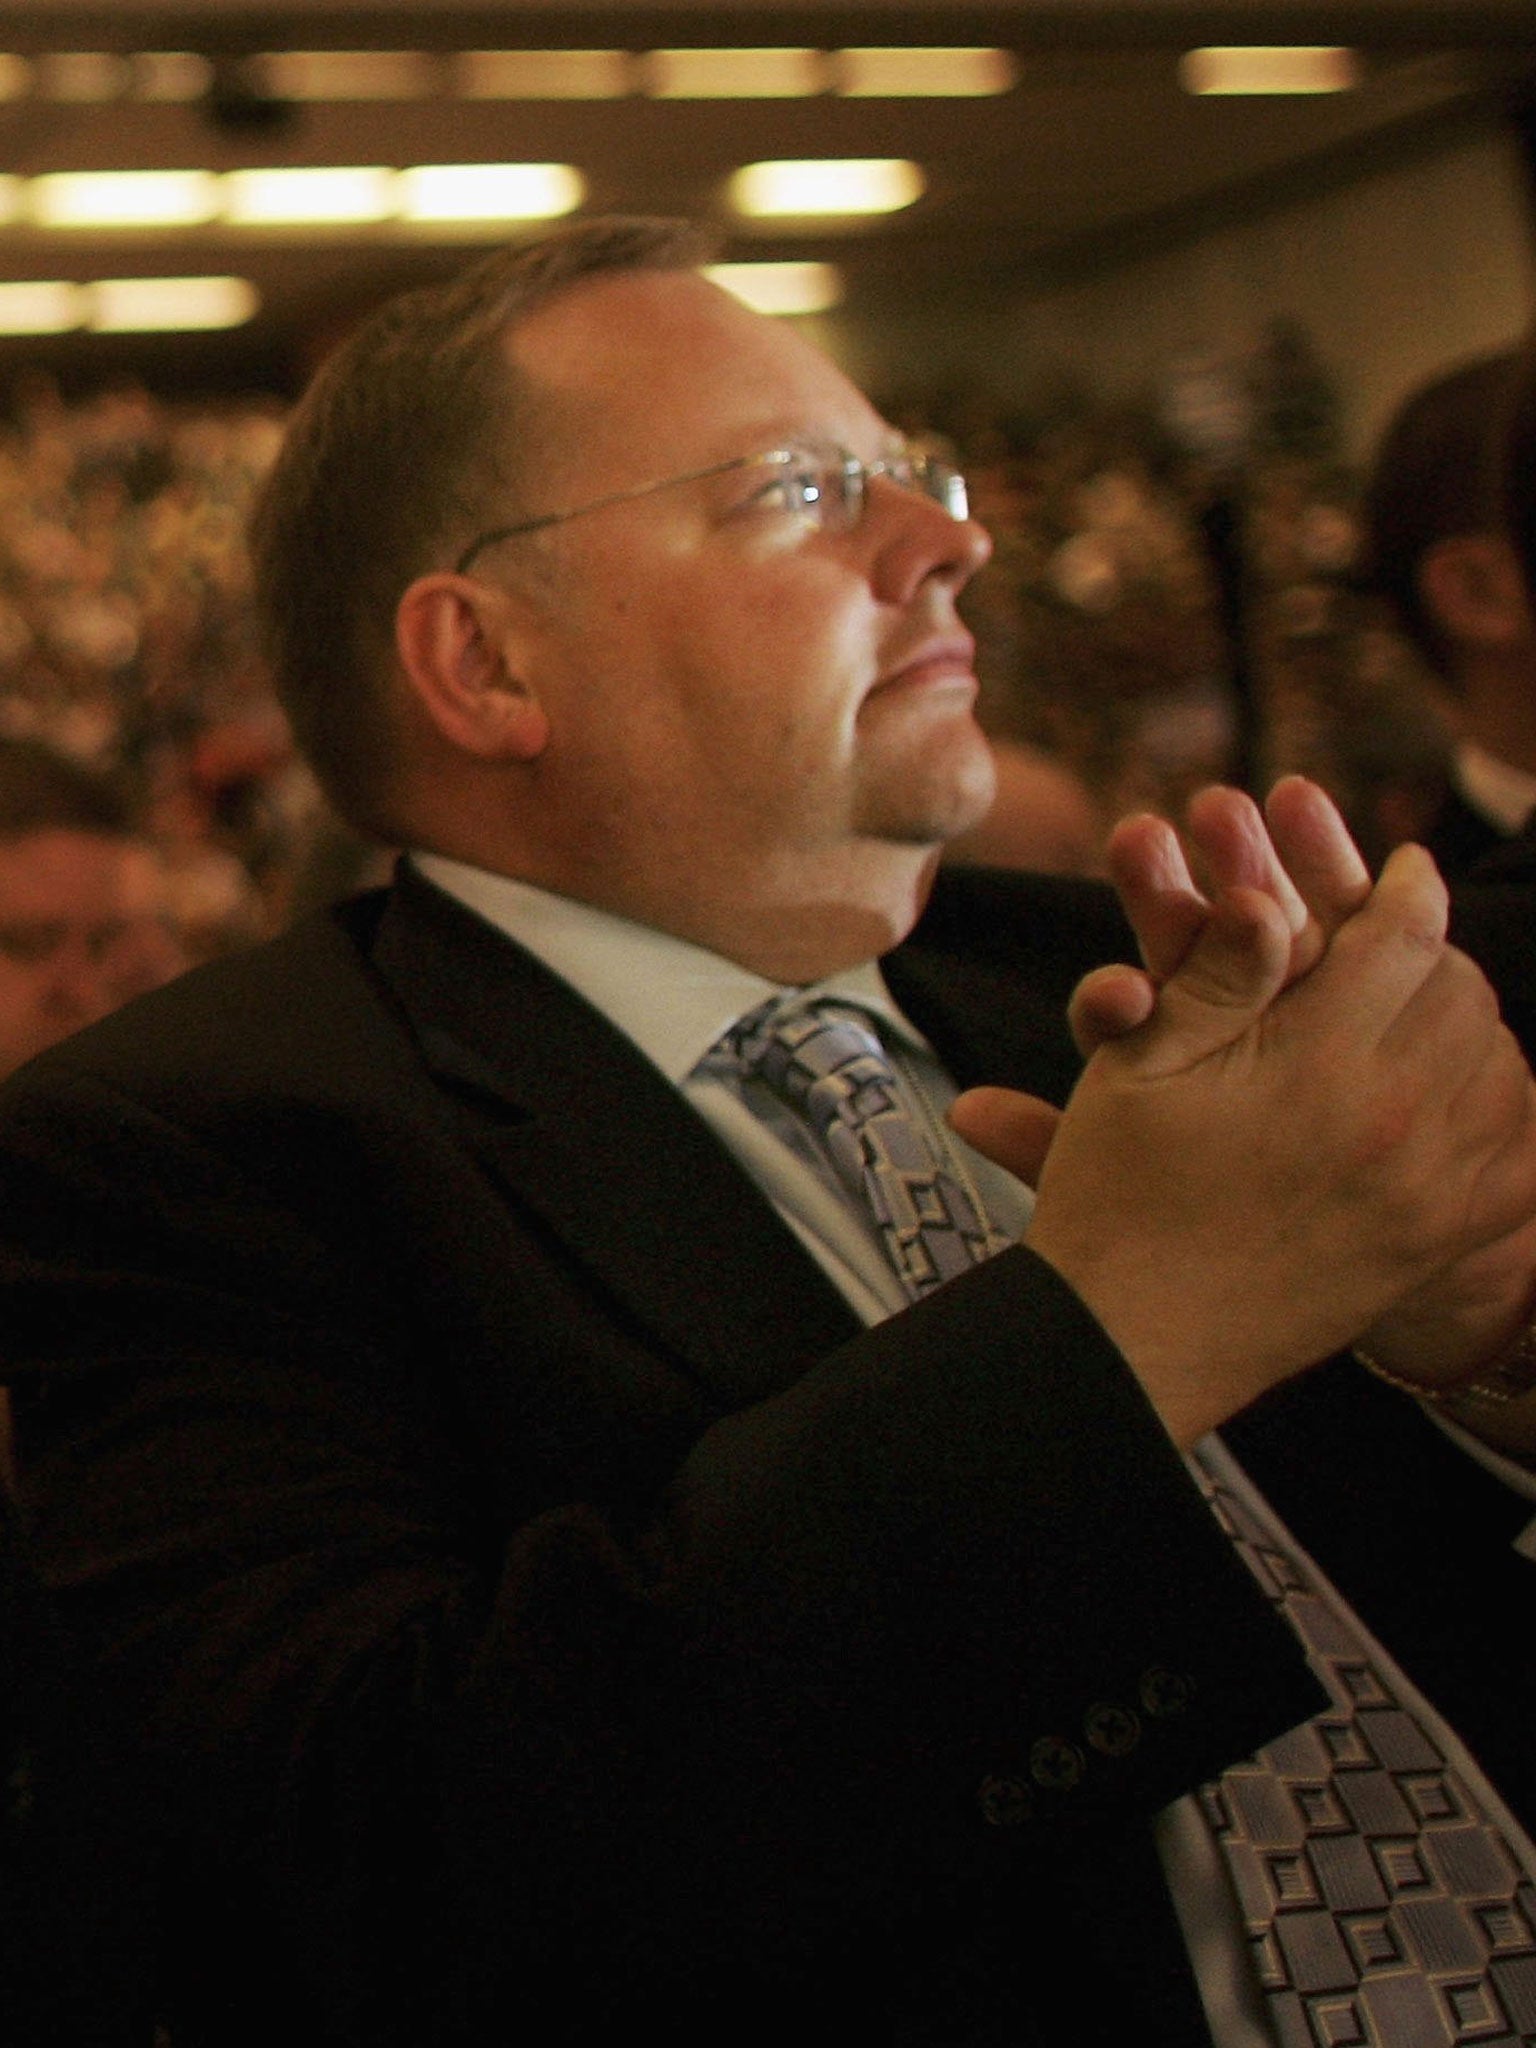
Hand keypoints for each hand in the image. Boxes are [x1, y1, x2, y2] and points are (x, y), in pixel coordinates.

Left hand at [951, 778, 1368, 1188]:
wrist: (1369, 1212)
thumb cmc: (1233, 1213)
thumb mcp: (1147, 1191)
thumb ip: (1054, 1147)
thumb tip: (961, 1113)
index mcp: (1149, 1059)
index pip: (1119, 1022)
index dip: (1111, 1004)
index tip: (1113, 996)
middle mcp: (1204, 1006)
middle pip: (1178, 949)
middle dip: (1161, 900)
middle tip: (1140, 842)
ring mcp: (1279, 979)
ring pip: (1256, 915)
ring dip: (1240, 857)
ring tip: (1227, 802)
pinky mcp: (1354, 967)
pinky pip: (1337, 911)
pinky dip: (1319, 860)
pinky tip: (1300, 803)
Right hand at [957, 812, 1535, 1445]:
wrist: (1130, 1339)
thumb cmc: (1117, 1194)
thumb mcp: (1140, 1065)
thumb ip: (1215, 974)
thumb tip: (1270, 898)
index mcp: (1316, 1063)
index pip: (1405, 936)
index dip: (1406, 886)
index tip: (1406, 869)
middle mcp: (1393, 1121)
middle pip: (1465, 994)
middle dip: (1433, 958)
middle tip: (1398, 949)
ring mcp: (1428, 1191)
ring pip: (1503, 1067)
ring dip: (1469, 1029)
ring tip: (1423, 1019)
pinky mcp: (1437, 1245)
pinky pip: (1521, 1159)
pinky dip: (1505, 1115)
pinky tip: (1463, 1100)